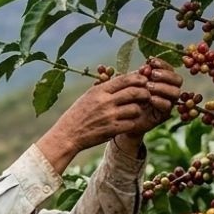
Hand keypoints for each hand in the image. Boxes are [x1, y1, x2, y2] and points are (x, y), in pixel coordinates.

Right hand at [37, 59, 183, 169]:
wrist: (68, 134)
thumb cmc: (79, 113)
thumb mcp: (89, 96)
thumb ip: (106, 88)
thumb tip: (125, 79)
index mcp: (99, 91)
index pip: (125, 79)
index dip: (138, 79)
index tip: (143, 81)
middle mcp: (105, 102)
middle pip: (135, 92)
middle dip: (144, 93)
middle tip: (146, 96)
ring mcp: (109, 116)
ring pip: (135, 109)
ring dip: (138, 110)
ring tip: (134, 111)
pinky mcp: (111, 129)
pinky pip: (131, 123)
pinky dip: (132, 123)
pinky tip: (128, 123)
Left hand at [116, 58, 183, 150]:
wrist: (122, 115)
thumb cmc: (127, 96)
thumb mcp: (132, 82)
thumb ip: (140, 74)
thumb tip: (146, 66)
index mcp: (163, 80)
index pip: (170, 70)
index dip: (163, 64)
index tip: (151, 61)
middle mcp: (168, 90)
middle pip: (178, 80)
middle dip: (166, 75)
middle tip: (152, 75)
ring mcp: (168, 102)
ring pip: (175, 92)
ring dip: (162, 87)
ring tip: (148, 87)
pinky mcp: (163, 114)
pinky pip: (167, 106)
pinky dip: (159, 100)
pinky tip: (150, 98)